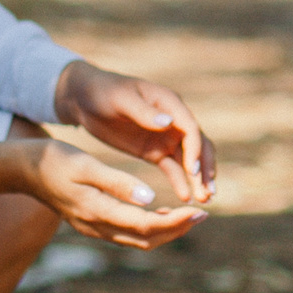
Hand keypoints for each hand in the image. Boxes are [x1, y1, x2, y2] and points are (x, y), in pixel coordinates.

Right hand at [0, 138, 205, 250]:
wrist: (21, 169)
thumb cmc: (52, 160)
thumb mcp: (85, 163)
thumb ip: (117, 182)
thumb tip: (150, 197)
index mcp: (97, 210)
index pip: (146, 225)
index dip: (177, 222)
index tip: (201, 211)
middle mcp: (96, 226)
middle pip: (146, 239)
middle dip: (177, 230)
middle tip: (203, 215)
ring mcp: (92, 228)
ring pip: (137, 240)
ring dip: (165, 231)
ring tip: (188, 215)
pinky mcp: (90, 223)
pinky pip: (126, 233)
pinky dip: (148, 227)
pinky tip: (160, 211)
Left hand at [54, 60, 215, 202]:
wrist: (84, 99)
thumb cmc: (103, 92)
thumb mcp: (120, 100)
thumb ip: (143, 112)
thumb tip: (169, 122)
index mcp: (169, 103)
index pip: (190, 128)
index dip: (195, 149)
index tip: (193, 171)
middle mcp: (174, 120)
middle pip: (198, 145)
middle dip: (205, 168)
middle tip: (208, 192)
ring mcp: (166, 137)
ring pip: (189, 160)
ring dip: (199, 178)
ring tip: (205, 199)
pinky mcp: (154, 151)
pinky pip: (172, 168)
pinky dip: (181, 182)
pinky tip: (186, 198)